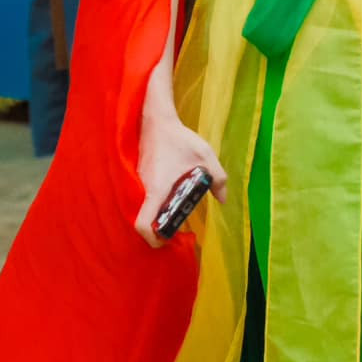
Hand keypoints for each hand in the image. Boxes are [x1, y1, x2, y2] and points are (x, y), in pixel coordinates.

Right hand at [134, 111, 226, 247]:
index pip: (144, 223)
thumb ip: (218, 178)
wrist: (156, 121)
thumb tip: (222, 200)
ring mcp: (139, 184)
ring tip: (174, 215)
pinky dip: (152, 206)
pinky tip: (169, 199)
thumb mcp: (205, 156)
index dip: (152, 238)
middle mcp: (143, 189)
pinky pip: (142, 199)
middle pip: (142, 221)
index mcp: (157, 189)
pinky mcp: (138, 178)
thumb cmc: (180, 139)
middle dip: (156, 232)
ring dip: (155, 218)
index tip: (166, 240)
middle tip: (174, 232)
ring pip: (141, 210)